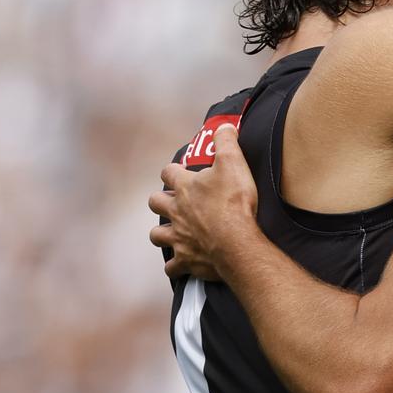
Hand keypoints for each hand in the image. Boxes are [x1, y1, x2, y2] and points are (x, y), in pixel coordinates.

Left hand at [148, 124, 259, 279]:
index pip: (168, 172)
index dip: (173, 171)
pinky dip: (175, 265)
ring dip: (162, 232)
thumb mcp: (234, 163)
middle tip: (174, 201)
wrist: (236, 242)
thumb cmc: (234, 202)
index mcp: (185, 187)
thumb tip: (225, 126)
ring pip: (157, 235)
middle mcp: (175, 212)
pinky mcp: (185, 260)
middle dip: (161, 200)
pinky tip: (181, 263)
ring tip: (173, 231)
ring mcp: (178, 237)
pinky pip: (172, 266)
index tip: (180, 171)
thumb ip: (227, 142)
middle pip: (155, 202)